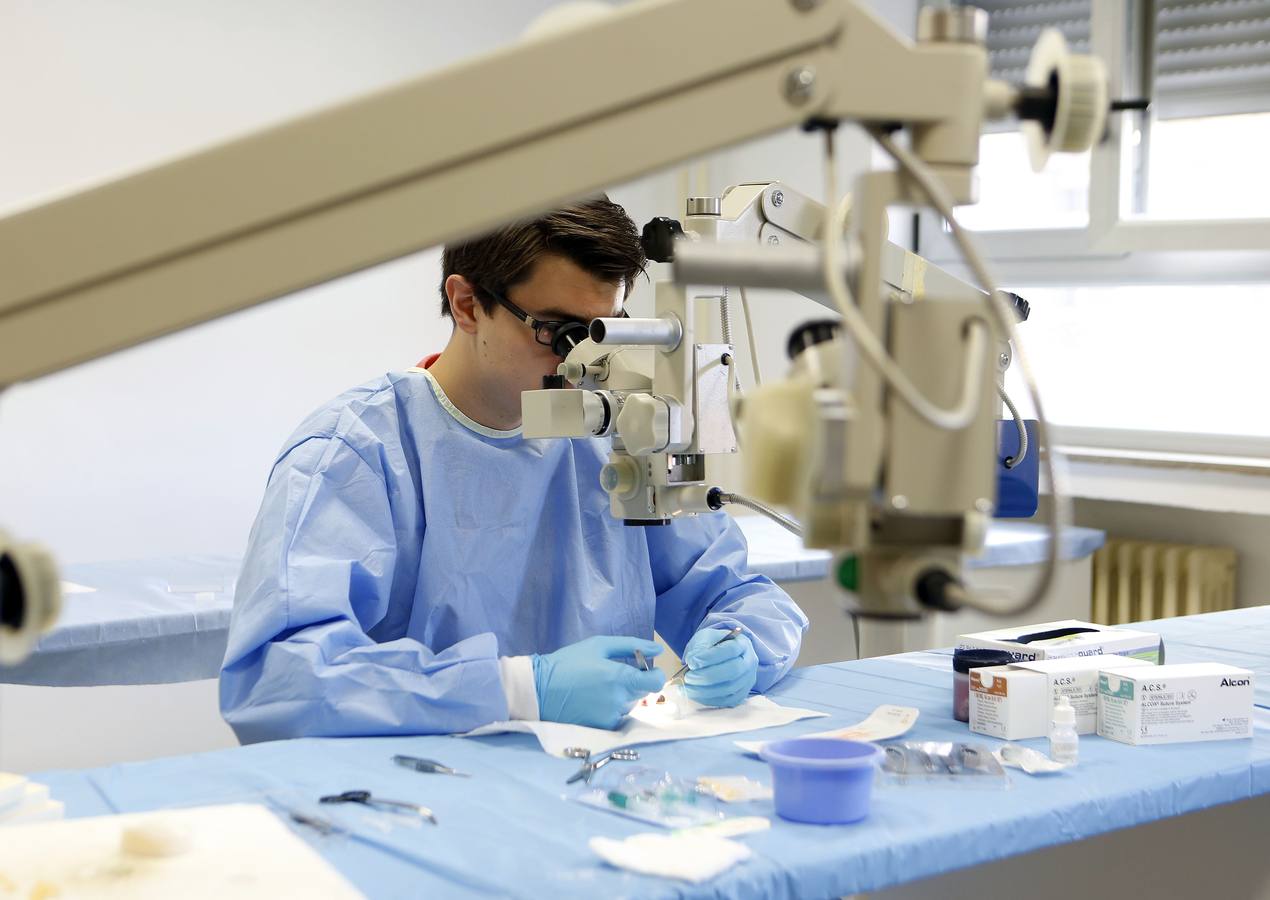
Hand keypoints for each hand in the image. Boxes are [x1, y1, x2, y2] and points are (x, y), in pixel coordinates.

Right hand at [532, 636, 666, 729]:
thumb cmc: (568, 663)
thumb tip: (658, 649)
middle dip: (634, 683)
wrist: (539, 690)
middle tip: (611, 675)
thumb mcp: (598, 645)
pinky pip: (617, 717)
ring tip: (598, 688)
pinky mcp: (601, 728)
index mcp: (620, 678)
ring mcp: (610, 717)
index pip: (656, 682)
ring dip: (622, 697)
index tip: (644, 670)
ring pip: (629, 705)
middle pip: (642, 693)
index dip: (655, 675)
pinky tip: (593, 701)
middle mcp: (619, 701)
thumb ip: (631, 646)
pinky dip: (611, 709)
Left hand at [681, 627, 756, 707]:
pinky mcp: (741, 694)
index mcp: (742, 644)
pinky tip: (695, 693)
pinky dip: (708, 699)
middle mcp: (749, 662)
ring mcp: (747, 680)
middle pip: (732, 671)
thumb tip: (692, 662)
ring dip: (705, 690)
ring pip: (729, 689)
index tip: (691, 661)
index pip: (730, 650)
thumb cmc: (713, 645)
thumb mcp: (706, 637)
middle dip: (707, 676)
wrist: (721, 655)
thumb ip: (700, 647)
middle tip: (688, 677)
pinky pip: (726, 700)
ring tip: (687, 687)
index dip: (710, 657)